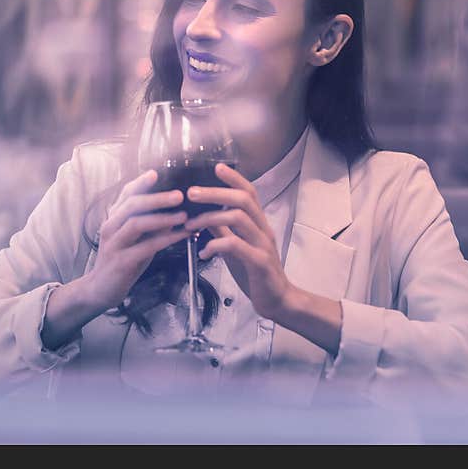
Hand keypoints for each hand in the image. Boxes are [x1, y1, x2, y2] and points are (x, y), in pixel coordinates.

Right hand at [87, 170, 189, 309]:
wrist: (100, 289)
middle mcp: (111, 227)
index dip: (140, 183)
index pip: (125, 194)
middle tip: (179, 195)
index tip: (156, 173)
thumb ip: (149, 226)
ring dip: (162, 218)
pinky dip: (166, 239)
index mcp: (114, 219)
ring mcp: (114, 244)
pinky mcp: (122, 261)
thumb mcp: (135, 240)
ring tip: (183, 215)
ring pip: (137, 224)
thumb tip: (175, 212)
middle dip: (157, 199)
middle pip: (132, 205)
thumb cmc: (122, 261)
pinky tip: (181, 236)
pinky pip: (146, 246)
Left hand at [183, 162, 291, 319]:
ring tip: (190, 225)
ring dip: (210, 218)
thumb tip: (204, 214)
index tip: (216, 167)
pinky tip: (204, 252)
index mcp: (257, 223)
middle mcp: (262, 229)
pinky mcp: (260, 262)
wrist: (277, 301)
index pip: (249, 193)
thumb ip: (222, 230)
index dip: (234, 178)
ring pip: (239, 218)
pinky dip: (216, 245)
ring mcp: (263, 245)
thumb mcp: (235, 247)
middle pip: (243, 200)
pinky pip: (237, 246)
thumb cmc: (254, 272)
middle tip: (191, 193)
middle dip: (215, 193)